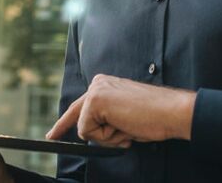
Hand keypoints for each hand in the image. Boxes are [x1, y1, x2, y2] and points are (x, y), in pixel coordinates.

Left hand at [45, 74, 195, 144]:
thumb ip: (108, 120)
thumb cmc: (154, 117)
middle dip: (66, 128)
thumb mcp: (125, 118)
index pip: (81, 105)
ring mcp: (96, 91)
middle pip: (76, 114)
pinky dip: (107, 137)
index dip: (64, 121)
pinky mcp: (95, 101)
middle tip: (50, 137)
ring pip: (85, 128)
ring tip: (127, 128)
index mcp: (106, 85)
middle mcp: (98, 84)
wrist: (172, 112)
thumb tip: (94, 134)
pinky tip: (123, 127)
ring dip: (107, 137)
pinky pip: (89, 132)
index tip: (52, 133)